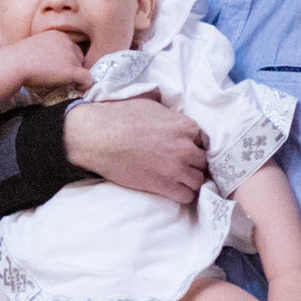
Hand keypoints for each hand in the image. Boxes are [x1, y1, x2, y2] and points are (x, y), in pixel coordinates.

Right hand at [9, 31, 93, 95]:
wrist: (13, 64)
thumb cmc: (18, 59)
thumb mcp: (35, 47)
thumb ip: (47, 51)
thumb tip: (53, 64)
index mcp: (58, 35)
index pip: (71, 47)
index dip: (67, 58)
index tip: (59, 67)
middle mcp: (67, 43)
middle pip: (79, 56)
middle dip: (73, 66)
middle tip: (61, 76)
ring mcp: (70, 56)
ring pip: (81, 67)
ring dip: (74, 75)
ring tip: (63, 82)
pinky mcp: (70, 70)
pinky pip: (86, 78)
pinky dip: (85, 84)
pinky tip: (78, 87)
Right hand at [63, 98, 209, 204]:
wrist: (97, 137)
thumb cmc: (118, 117)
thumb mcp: (150, 105)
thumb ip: (169, 114)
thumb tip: (171, 114)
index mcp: (185, 126)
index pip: (203, 139)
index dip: (192, 144)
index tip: (183, 147)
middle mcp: (186, 147)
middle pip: (203, 161)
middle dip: (194, 162)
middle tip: (180, 163)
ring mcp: (176, 168)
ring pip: (198, 180)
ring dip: (190, 179)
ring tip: (178, 178)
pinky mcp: (164, 185)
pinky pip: (187, 196)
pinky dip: (183, 193)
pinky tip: (174, 188)